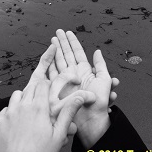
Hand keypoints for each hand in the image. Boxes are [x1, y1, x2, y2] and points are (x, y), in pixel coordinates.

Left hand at [0, 80, 93, 151]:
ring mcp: (9, 114)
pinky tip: (16, 122)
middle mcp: (22, 107)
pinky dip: (11, 111)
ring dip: (22, 99)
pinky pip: (5, 109)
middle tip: (40, 102)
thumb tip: (79, 99)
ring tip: (27, 111)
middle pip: (30, 88)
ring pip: (16, 95)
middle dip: (36, 91)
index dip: (46, 86)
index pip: (42, 85)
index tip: (48, 91)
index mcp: (39, 108)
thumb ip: (68, 113)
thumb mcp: (59, 135)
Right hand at [49, 29, 118, 148]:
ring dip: (56, 50)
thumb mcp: (104, 80)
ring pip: (59, 61)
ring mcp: (65, 80)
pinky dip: (49, 63)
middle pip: (67, 54)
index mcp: (85, 70)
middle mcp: (74, 74)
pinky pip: (53, 73)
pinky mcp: (58, 88)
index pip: (77, 52)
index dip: (72, 42)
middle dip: (62, 42)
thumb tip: (97, 51)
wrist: (90, 119)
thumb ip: (100, 65)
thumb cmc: (99, 102)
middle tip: (58, 31)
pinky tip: (47, 55)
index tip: (68, 32)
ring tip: (52, 39)